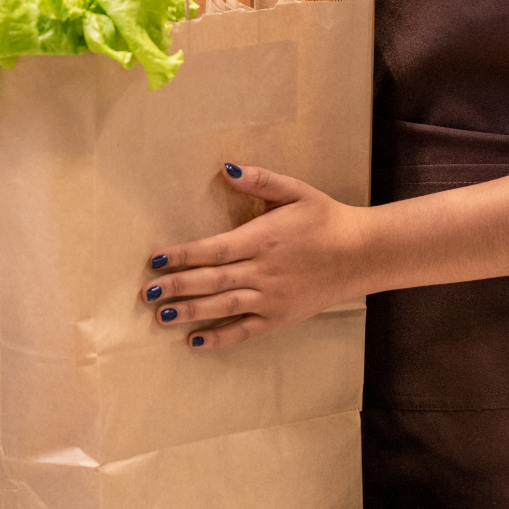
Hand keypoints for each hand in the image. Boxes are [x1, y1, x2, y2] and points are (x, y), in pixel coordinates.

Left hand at [140, 164, 371, 350]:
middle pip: (213, 281)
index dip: (184, 255)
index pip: (214, 249)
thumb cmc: (325, 218)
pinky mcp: (280, 317)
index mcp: (262, 239)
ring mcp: (272, 298)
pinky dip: (221, 337)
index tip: (156, 259)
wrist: (362, 253)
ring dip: (191, 312)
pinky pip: (246, 331)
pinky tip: (195, 341)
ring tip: (161, 316)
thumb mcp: (295, 190)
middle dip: (178, 287)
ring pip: (224, 307)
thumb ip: (260, 180)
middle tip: (147, 293)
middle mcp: (263, 271)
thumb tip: (226, 167)